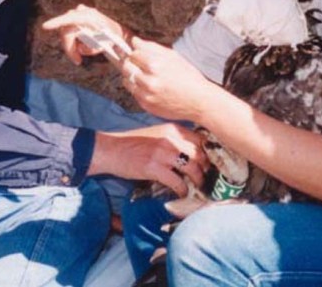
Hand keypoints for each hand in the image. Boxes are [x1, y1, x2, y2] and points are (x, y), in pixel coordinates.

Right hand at [41, 5, 129, 65]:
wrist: (116, 31)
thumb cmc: (112, 37)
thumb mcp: (104, 45)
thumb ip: (91, 48)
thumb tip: (80, 49)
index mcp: (89, 16)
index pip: (70, 19)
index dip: (56, 22)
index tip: (45, 26)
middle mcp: (81, 12)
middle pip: (66, 32)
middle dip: (70, 48)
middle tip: (77, 61)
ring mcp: (78, 13)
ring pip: (67, 34)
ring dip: (73, 46)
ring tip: (86, 52)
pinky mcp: (76, 17)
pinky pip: (69, 32)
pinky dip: (74, 42)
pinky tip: (85, 44)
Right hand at [89, 123, 208, 196]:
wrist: (111, 149)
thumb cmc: (134, 143)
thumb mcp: (157, 133)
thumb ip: (175, 139)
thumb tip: (194, 153)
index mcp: (172, 129)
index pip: (201, 139)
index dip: (208, 153)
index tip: (210, 163)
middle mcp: (170, 138)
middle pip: (200, 154)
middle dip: (206, 169)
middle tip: (205, 178)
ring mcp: (162, 153)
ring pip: (192, 168)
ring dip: (197, 180)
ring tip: (196, 187)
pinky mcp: (154, 168)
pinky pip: (177, 182)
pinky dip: (182, 190)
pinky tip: (181, 193)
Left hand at [120, 37, 218, 122]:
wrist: (199, 101)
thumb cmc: (188, 76)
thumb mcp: (173, 56)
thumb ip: (151, 47)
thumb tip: (134, 41)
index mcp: (155, 65)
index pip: (133, 53)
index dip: (136, 52)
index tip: (139, 53)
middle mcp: (148, 80)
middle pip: (126, 66)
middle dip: (130, 62)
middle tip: (137, 63)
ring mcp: (146, 94)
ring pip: (126, 80)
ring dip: (132, 76)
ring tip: (144, 75)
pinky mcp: (146, 105)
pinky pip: (133, 93)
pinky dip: (137, 88)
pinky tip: (149, 86)